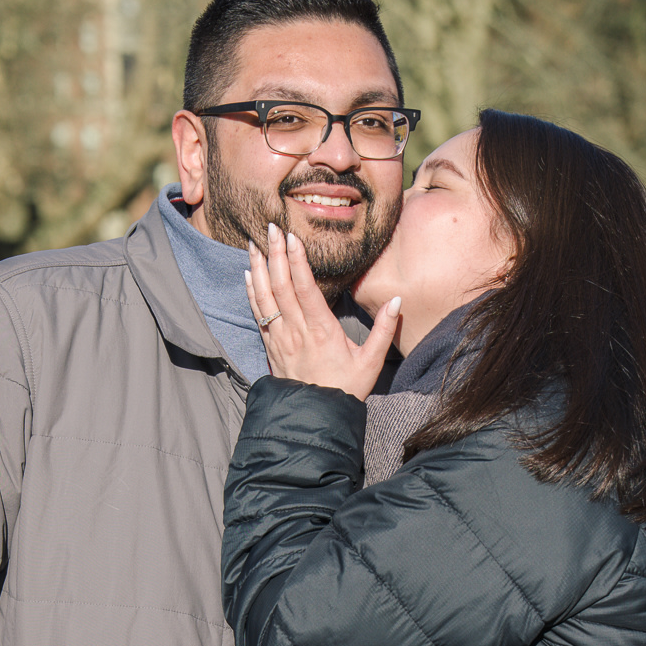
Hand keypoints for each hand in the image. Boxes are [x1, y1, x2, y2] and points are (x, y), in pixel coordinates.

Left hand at [245, 223, 400, 398]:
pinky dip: (252, 292)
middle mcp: (297, 331)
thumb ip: (384, 330)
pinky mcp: (271, 346)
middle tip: (271, 227)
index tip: (292, 237)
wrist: (316, 417)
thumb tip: (396, 301)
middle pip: (281, 286)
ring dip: (259, 268)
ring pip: (265, 297)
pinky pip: (258, 313)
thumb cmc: (345, 389)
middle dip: (275, 254)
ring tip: (254, 243)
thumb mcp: (372, 362)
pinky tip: (248, 274)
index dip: (297, 262)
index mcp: (322, 331)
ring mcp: (280, 338)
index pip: (305, 290)